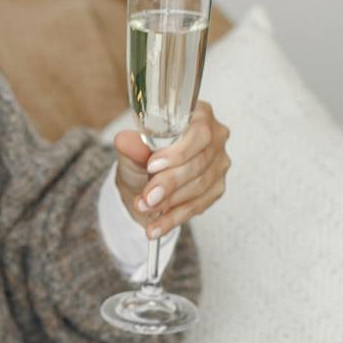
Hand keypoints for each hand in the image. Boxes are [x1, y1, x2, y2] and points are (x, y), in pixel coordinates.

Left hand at [113, 101, 230, 238]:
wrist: (143, 181)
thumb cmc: (142, 157)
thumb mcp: (132, 150)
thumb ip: (132, 145)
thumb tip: (124, 141)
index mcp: (199, 115)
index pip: (199, 132)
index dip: (178, 152)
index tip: (152, 166)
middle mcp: (215, 137)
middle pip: (198, 163)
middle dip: (169, 183)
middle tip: (146, 197)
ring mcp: (219, 164)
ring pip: (199, 186)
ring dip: (169, 202)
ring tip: (144, 209)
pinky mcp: (217, 188)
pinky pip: (198, 206)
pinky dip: (174, 218)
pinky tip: (156, 226)